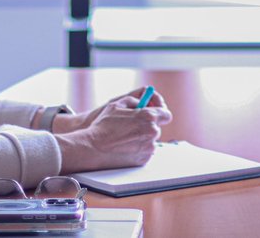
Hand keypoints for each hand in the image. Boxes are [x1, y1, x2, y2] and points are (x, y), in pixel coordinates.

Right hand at [56, 90, 171, 172]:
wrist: (93, 148)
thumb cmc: (103, 126)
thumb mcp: (117, 104)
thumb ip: (134, 100)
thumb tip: (142, 102)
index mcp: (148, 116)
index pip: (166, 114)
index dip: (160, 113)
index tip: (156, 114)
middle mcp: (152, 132)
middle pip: (157, 127)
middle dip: (148, 126)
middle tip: (133, 126)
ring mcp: (149, 147)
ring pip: (151, 140)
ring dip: (142, 138)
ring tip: (125, 137)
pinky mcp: (144, 160)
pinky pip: (145, 151)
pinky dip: (138, 149)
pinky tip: (124, 146)